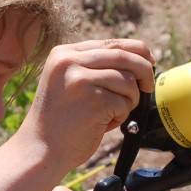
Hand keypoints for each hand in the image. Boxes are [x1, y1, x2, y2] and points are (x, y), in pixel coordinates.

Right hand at [20, 39, 154, 172]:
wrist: (40, 148)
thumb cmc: (59, 120)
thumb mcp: (68, 81)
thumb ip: (93, 66)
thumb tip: (138, 58)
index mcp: (64, 53)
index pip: (112, 42)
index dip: (137, 51)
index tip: (149, 61)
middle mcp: (70, 61)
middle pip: (124, 56)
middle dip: (144, 71)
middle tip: (148, 87)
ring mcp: (80, 80)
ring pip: (128, 81)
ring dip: (129, 99)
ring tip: (112, 113)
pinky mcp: (93, 100)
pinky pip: (124, 103)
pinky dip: (121, 115)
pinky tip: (103, 123)